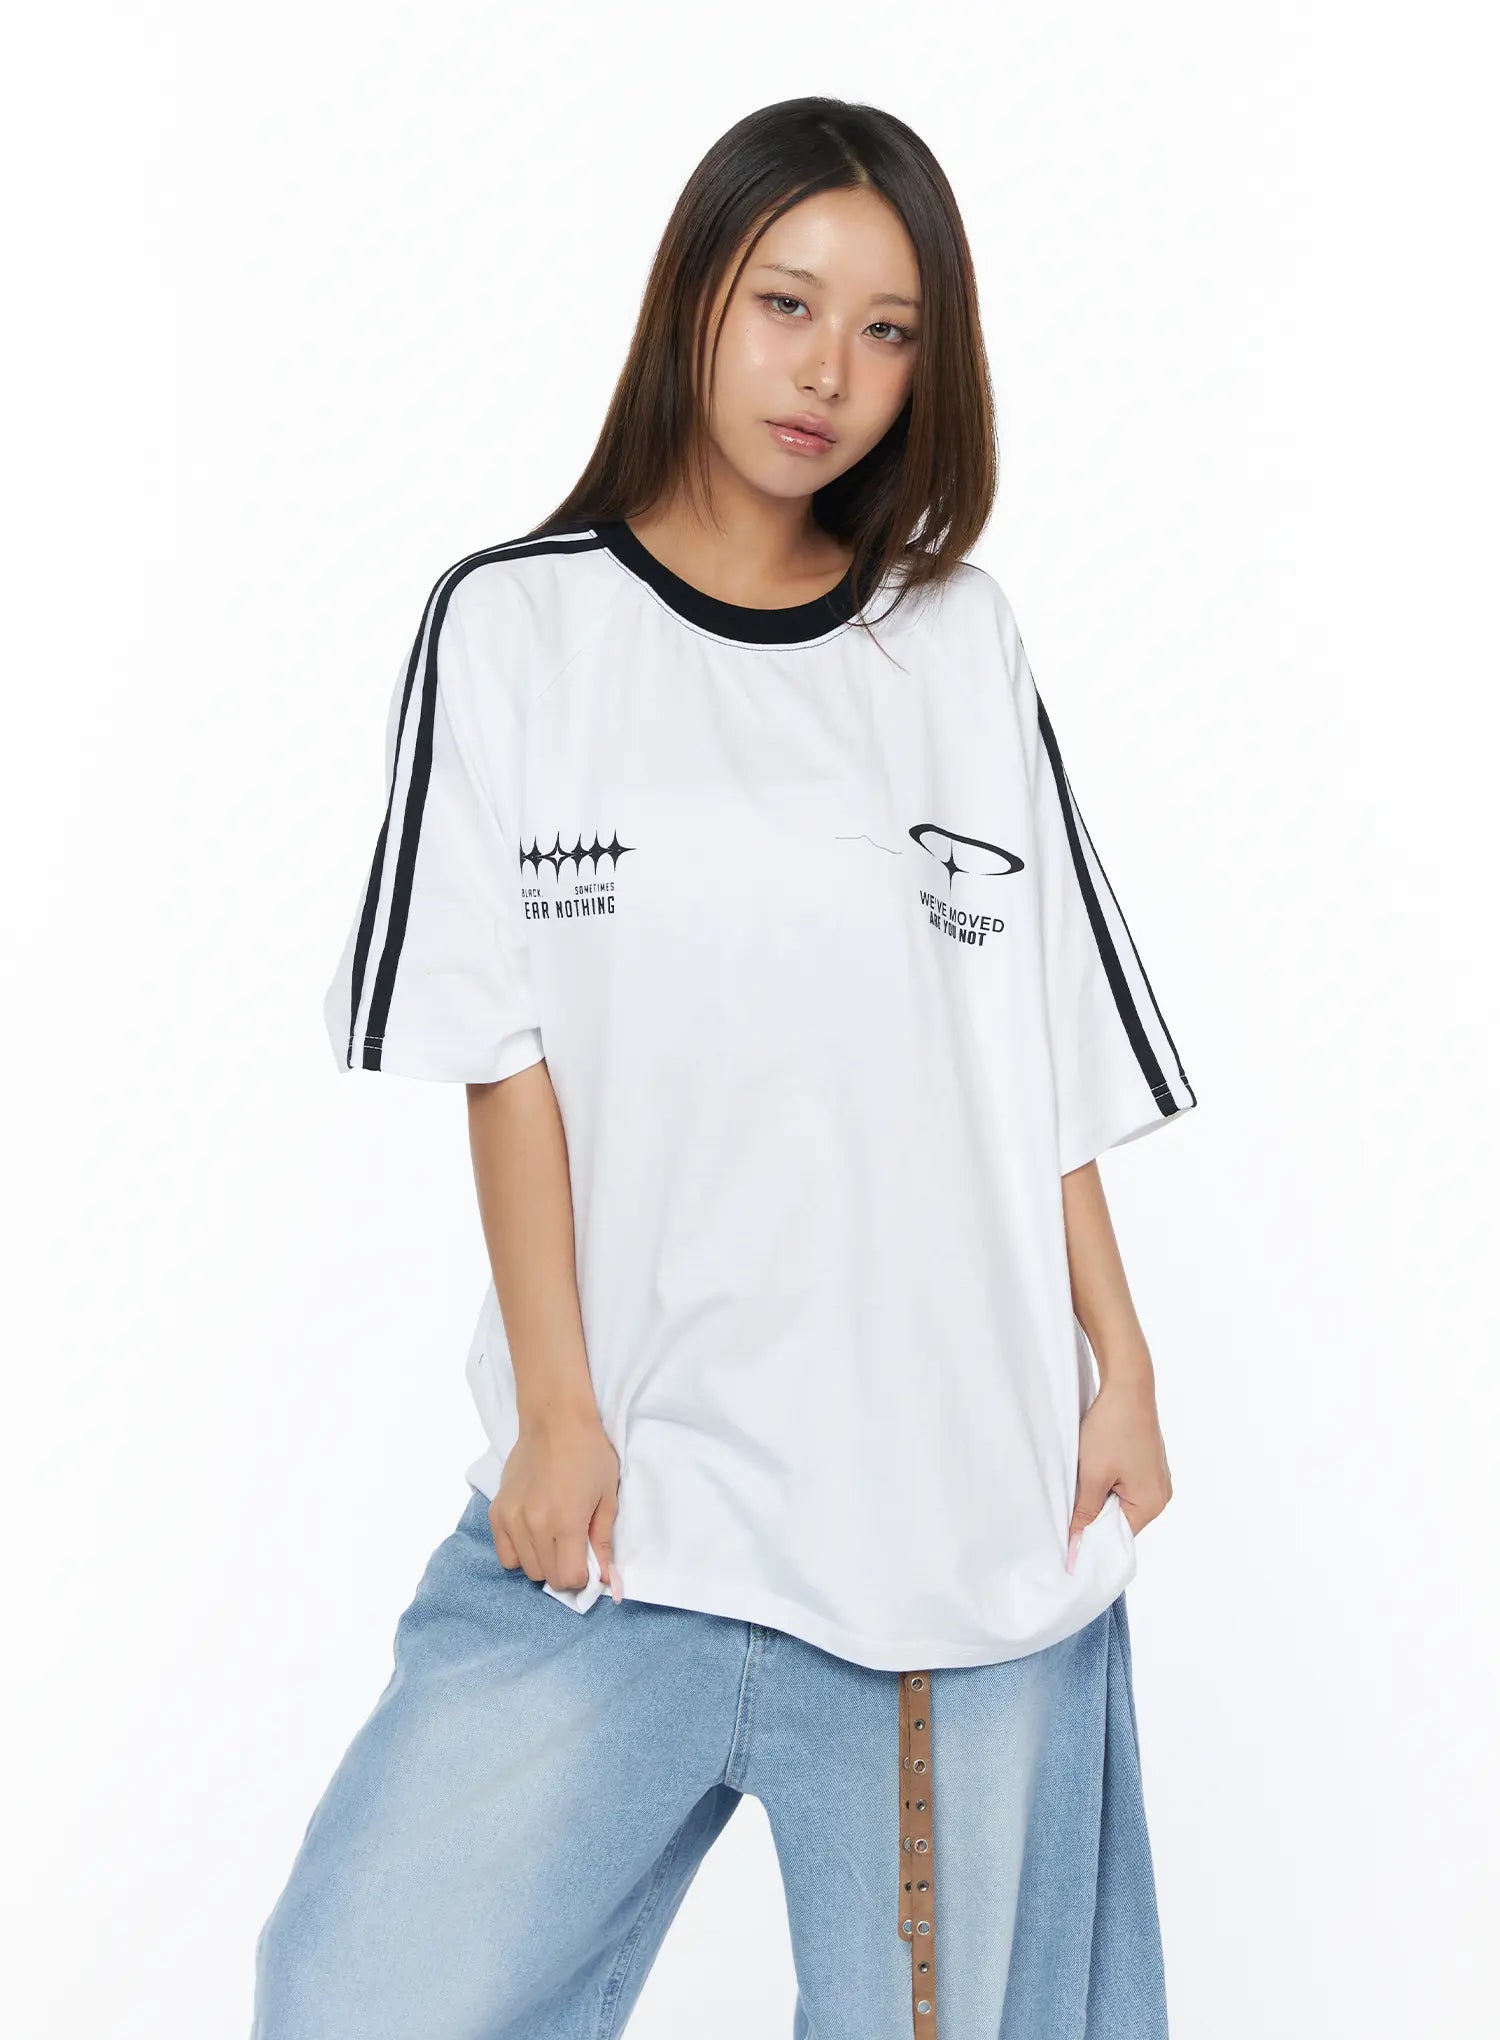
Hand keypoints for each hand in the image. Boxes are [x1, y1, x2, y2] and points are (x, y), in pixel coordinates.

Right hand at [490, 1406, 621, 1596]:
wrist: (555, 1421)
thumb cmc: (589, 1454)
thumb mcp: (608, 1497)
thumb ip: (603, 1541)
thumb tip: (607, 1579)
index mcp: (566, 1522)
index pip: (569, 1578)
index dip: (583, 1576)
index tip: (589, 1562)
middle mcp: (534, 1525)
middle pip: (547, 1577)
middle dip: (565, 1570)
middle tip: (574, 1548)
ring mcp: (512, 1519)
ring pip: (525, 1568)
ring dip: (543, 1562)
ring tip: (553, 1537)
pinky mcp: (497, 1511)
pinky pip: (505, 1553)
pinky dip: (519, 1552)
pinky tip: (532, 1534)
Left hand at [1066, 1375, 1171, 1571]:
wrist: (1127, 1385)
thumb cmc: (1112, 1429)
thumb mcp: (1092, 1475)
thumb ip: (1084, 1514)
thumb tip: (1076, 1546)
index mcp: (1152, 1504)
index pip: (1117, 1537)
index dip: (1091, 1536)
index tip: (1068, 1534)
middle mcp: (1161, 1495)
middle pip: (1120, 1520)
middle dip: (1094, 1514)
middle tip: (1070, 1501)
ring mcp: (1157, 1478)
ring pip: (1120, 1501)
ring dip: (1099, 1495)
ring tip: (1083, 1478)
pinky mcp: (1149, 1464)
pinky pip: (1126, 1485)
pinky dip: (1107, 1482)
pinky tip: (1094, 1466)